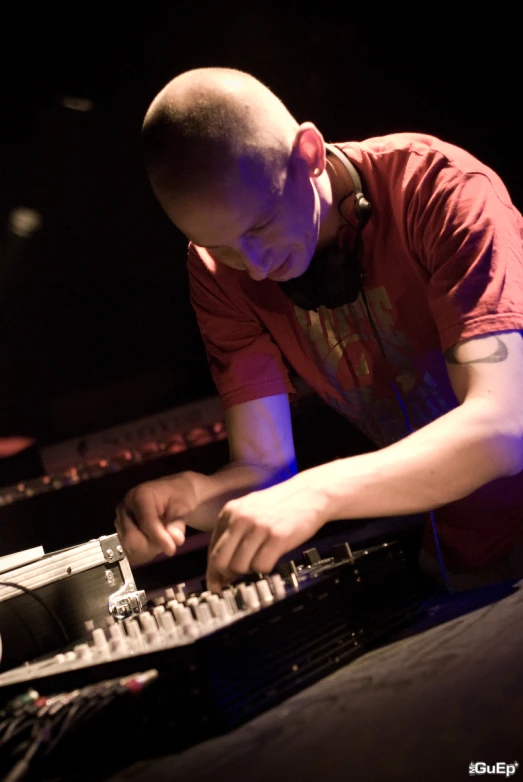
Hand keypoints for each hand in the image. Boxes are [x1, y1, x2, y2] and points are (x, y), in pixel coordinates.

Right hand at [115, 473, 197, 565]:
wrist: (171, 498)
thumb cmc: (177, 500)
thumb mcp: (183, 507)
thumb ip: (178, 523)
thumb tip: (176, 539)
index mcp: (139, 495)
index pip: (145, 522)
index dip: (158, 537)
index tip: (171, 549)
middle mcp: (124, 508)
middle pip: (131, 537)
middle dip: (152, 545)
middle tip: (169, 542)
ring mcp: (119, 522)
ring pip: (129, 547)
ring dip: (149, 550)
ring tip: (162, 539)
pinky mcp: (119, 534)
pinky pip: (128, 553)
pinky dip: (143, 554)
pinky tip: (154, 545)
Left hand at [205, 476, 327, 590]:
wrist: (310, 493)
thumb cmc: (281, 505)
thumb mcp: (250, 511)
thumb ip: (233, 535)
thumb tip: (220, 570)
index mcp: (230, 512)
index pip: (212, 550)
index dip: (214, 571)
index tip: (216, 584)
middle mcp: (240, 518)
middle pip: (221, 562)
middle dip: (229, 575)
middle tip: (239, 578)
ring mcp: (258, 527)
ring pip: (239, 567)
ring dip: (249, 571)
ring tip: (261, 560)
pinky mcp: (277, 537)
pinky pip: (261, 566)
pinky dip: (265, 569)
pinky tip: (271, 559)